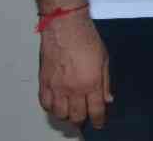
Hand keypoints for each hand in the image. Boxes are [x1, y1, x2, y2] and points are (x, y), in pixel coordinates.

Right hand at [38, 10, 111, 127]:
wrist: (65, 27)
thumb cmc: (88, 39)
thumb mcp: (104, 59)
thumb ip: (106, 82)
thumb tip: (108, 99)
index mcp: (91, 83)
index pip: (95, 110)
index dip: (98, 120)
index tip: (100, 123)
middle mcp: (73, 89)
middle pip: (76, 116)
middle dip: (83, 119)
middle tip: (86, 116)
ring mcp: (56, 87)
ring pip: (60, 113)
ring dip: (67, 115)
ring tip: (72, 110)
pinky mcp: (44, 82)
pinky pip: (45, 103)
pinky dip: (52, 107)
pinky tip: (57, 103)